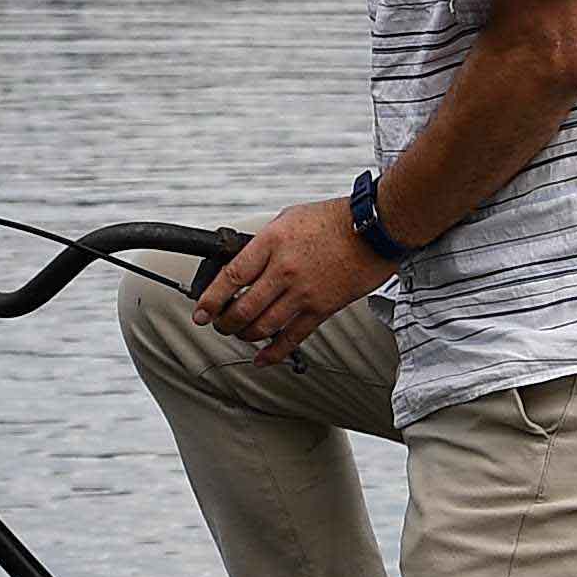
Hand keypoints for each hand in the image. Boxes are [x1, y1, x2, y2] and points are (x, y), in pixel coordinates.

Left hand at [193, 196, 391, 365]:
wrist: (375, 229)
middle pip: (243, 308)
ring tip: (239, 334)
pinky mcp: (322, 308)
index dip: (210, 299)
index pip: (231, 277)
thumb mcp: (289, 218)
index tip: (201, 313)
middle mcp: (284, 270)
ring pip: (263, 327)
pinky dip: (273, 352)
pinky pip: (292, 337)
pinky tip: (263, 357)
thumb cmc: (334, 220)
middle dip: (225, 322)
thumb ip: (264, 242)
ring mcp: (304, 292)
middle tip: (219, 324)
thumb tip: (244, 263)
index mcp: (272, 243)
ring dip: (245, 336)